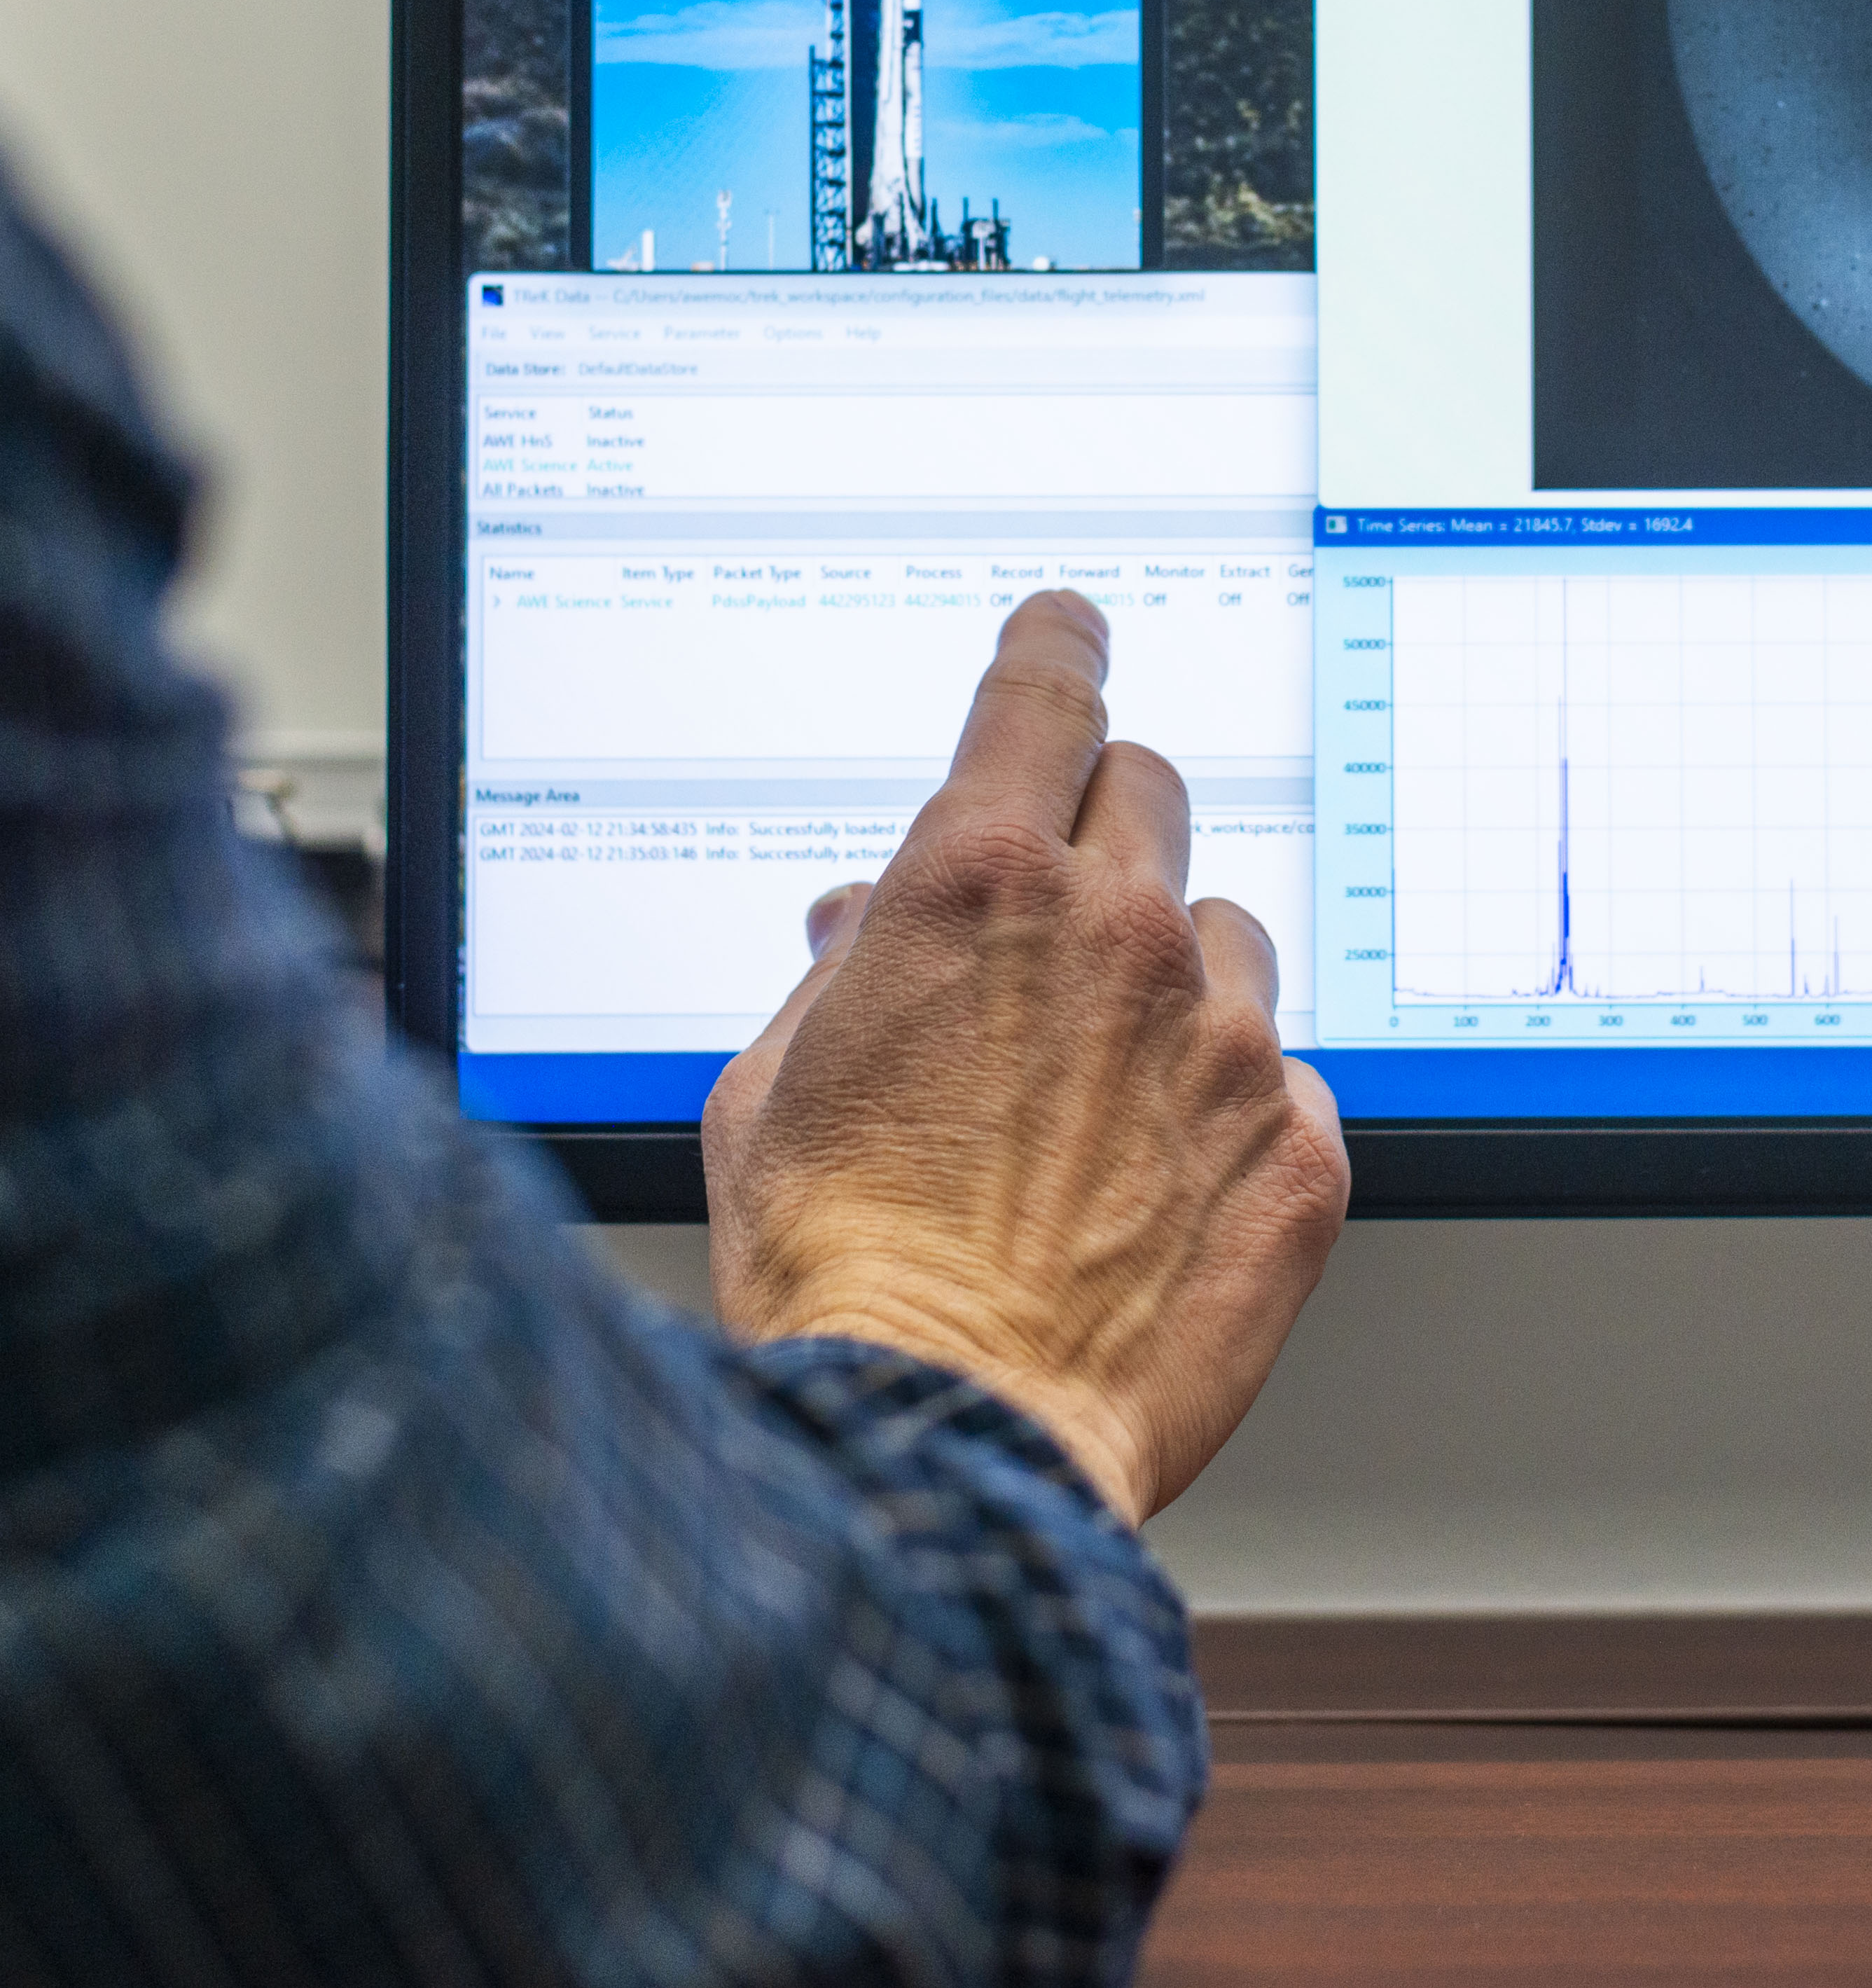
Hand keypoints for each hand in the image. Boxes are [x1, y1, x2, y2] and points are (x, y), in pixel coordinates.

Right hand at [703, 589, 1348, 1526]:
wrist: (950, 1442)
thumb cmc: (841, 1269)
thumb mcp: (770, 1084)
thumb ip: (834, 971)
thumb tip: (859, 924)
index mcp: (977, 883)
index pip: (1045, 690)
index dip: (1057, 640)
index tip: (1069, 627)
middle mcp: (1121, 932)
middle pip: (1148, 788)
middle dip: (1097, 826)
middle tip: (1055, 913)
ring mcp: (1227, 1040)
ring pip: (1228, 930)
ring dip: (1172, 972)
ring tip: (1101, 1088)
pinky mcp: (1299, 1151)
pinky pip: (1284, 1070)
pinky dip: (1228, 1101)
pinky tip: (1156, 1180)